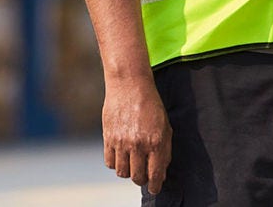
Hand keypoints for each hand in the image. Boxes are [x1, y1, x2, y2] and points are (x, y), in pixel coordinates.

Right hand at [103, 74, 171, 192]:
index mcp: (156, 142)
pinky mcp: (108, 137)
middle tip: (143, 174)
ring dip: (128, 171)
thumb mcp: (165, 126)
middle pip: (137, 177)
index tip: (154, 188)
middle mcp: (139, 144)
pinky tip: (120, 154)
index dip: (155, 186)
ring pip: (122, 172)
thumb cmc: (150, 105)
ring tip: (131, 162)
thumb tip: (160, 173)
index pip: (155, 175)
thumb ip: (164, 151)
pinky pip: (109, 162)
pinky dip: (115, 162)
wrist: (129, 84)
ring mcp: (122, 142)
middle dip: (141, 179)